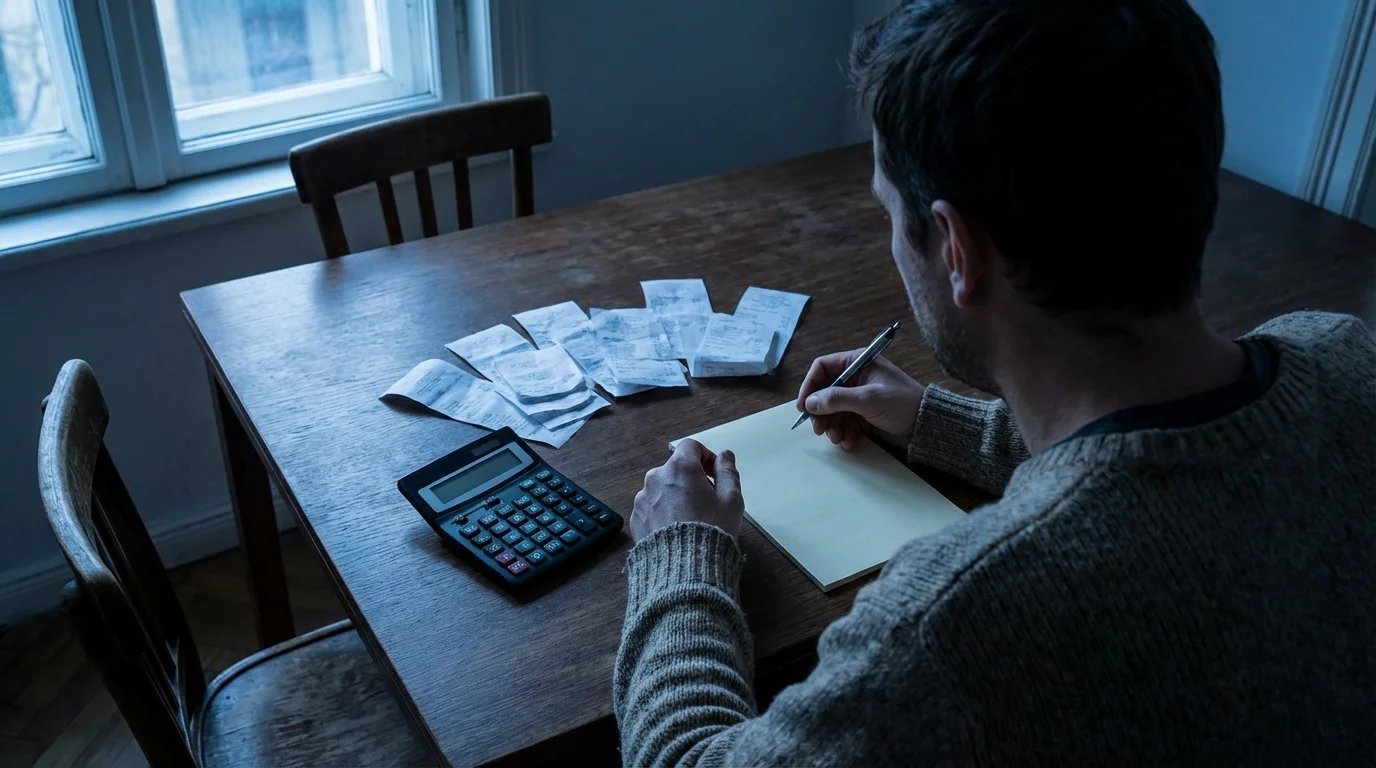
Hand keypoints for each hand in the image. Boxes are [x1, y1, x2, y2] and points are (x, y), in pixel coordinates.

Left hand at [630, 439, 743, 541]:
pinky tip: (676, 530)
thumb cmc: (711, 531)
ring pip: (662, 489)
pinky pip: (652, 508)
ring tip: (691, 520)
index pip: (691, 447)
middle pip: (675, 469)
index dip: (705, 457)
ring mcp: (642, 499)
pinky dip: (663, 513)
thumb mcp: (731, 500)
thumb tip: (725, 456)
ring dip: (675, 496)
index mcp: (680, 468)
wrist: (683, 568)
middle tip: (707, 501)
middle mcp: (656, 478)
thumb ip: (728, 472)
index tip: (714, 474)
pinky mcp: (636, 519)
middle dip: (691, 479)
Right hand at [795, 351, 923, 450]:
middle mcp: (855, 378)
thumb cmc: (901, 403)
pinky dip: (843, 433)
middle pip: (824, 392)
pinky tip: (849, 442)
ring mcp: (858, 398)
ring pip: (832, 411)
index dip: (810, 386)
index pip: (823, 368)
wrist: (926, 426)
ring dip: (832, 426)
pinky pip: (844, 423)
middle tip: (819, 430)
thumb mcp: (868, 399)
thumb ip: (837, 399)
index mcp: (857, 363)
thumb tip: (809, 403)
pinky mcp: (863, 416)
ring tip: (837, 439)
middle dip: (820, 412)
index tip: (804, 407)